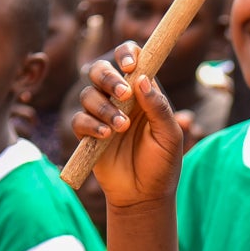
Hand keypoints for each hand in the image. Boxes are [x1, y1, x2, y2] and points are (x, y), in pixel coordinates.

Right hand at [72, 44, 186, 207]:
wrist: (145, 196)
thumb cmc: (162, 164)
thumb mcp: (169, 135)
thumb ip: (159, 107)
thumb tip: (142, 78)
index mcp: (142, 92)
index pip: (131, 59)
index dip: (127, 54)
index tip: (131, 66)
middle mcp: (119, 98)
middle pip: (100, 69)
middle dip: (108, 77)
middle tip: (124, 95)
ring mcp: (102, 115)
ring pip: (88, 94)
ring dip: (104, 107)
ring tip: (121, 128)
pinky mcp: (87, 134)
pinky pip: (79, 120)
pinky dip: (91, 125)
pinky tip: (106, 137)